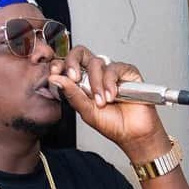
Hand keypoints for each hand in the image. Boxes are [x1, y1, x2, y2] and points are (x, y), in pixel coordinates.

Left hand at [48, 46, 165, 157]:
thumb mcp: (86, 111)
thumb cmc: (112, 124)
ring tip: (102, 102)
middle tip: (74, 77)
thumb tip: (56, 79)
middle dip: (73, 62)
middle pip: (81, 53)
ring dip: (97, 84)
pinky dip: (110, 82)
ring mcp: (112, 72)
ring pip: (97, 63)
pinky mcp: (128, 72)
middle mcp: (97, 75)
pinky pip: (114, 68)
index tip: (55, 72)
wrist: (133, 134)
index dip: (61, 64)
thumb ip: (72, 94)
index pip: (69, 64)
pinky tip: (112, 96)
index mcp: (84, 82)